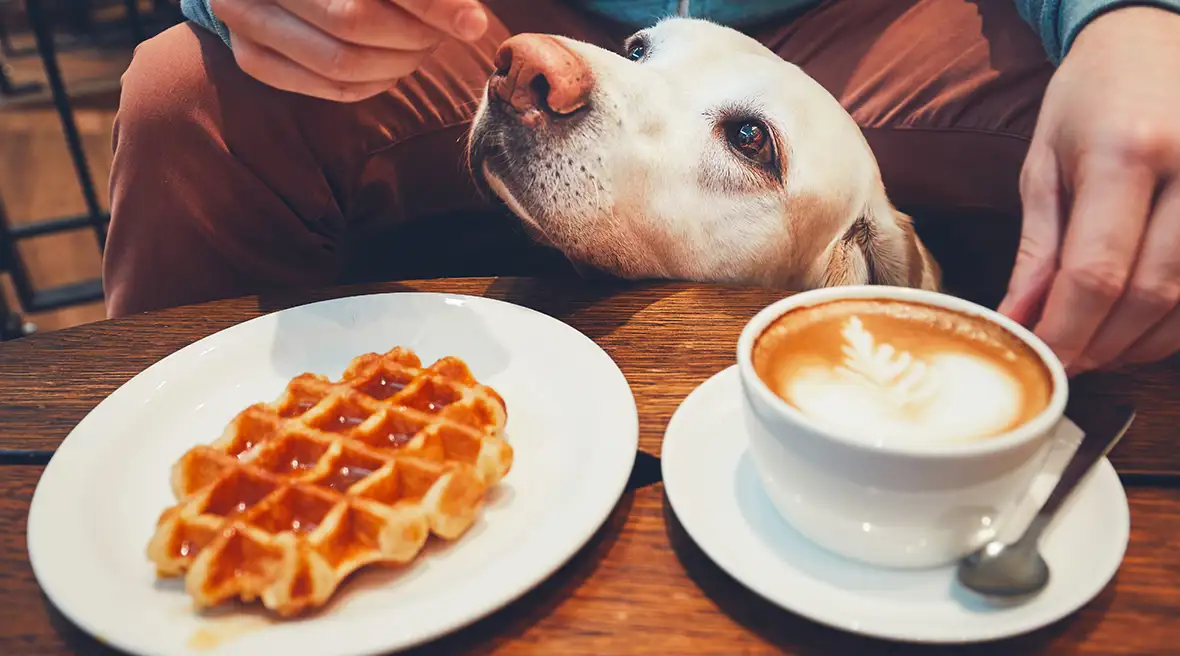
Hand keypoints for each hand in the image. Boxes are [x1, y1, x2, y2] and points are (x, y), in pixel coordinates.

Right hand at [209, 0, 489, 100]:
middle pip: (354, 22)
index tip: (474, 22)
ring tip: (422, 45)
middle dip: (414, 36)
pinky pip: (328, 87)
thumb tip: (470, 21)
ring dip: (399, 63)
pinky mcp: (251, 56)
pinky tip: (394, 66)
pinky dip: (374, 84)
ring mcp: (245, 18)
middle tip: (444, 33)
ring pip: (342, 63)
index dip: (430, 4)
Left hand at [999, 6, 1179, 374]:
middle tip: (1066, 362)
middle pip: (1149, 293)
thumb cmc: (1092, 100)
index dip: (1067, 329)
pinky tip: (1140, 329)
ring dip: (1140, 342)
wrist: (1155, 41)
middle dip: (1101, 343)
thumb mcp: (1045, 165)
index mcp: (1127, 152)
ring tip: (1097, 350)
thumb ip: (1037, 248)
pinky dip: (1176, 323)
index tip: (1041, 358)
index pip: (1096, 270)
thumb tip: (1020, 320)